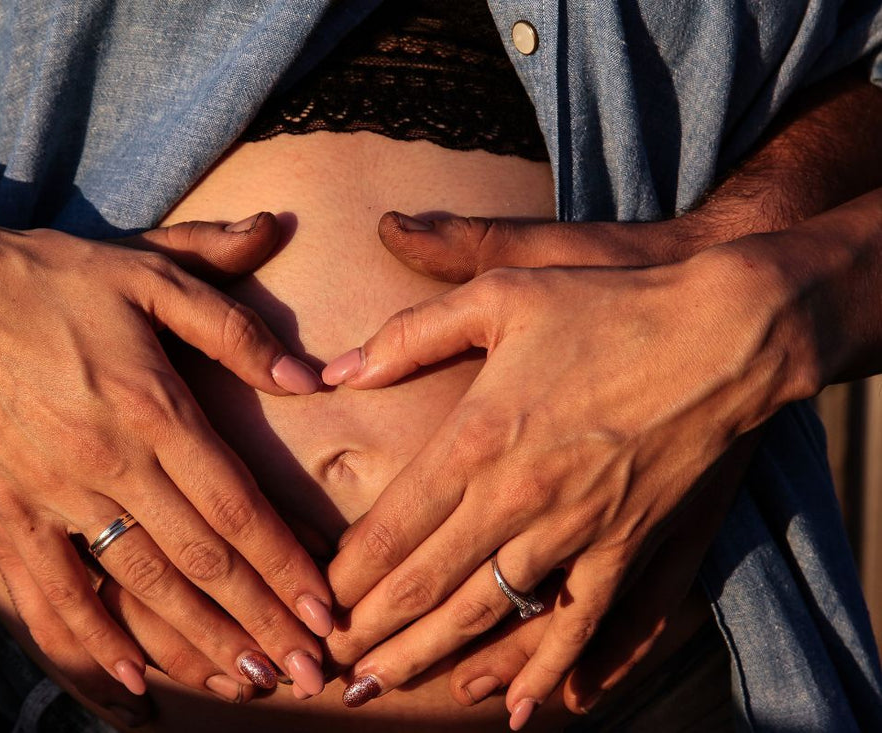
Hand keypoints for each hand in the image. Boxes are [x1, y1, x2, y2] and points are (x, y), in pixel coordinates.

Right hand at [0, 209, 333, 699]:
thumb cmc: (43, 278)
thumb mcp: (147, 271)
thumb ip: (233, 325)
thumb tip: (309, 376)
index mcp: (152, 407)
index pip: (237, 506)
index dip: (286, 566)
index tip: (325, 613)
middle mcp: (108, 463)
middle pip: (201, 561)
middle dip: (262, 622)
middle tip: (309, 671)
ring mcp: (50, 497)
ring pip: (140, 588)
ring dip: (200, 642)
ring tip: (247, 681)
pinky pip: (52, 594)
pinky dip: (93, 643)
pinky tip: (135, 681)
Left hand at [323, 213, 809, 724]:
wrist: (725, 333)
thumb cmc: (607, 304)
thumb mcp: (501, 293)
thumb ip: (410, 333)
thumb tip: (335, 370)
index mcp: (477, 436)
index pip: (391, 527)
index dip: (347, 576)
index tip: (317, 601)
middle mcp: (518, 497)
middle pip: (425, 586)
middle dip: (370, 632)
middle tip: (328, 664)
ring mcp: (576, 531)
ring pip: (485, 615)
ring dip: (428, 657)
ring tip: (381, 687)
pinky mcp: (629, 548)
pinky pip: (580, 626)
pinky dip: (547, 671)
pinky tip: (520, 710)